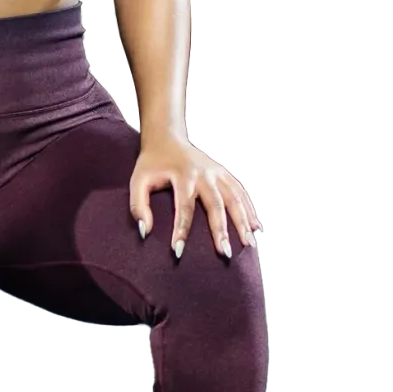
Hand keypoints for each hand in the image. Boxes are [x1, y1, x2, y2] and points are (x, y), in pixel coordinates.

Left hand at [130, 132, 260, 260]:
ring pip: (234, 199)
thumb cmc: (151, 163)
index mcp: (182, 175)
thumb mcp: (137, 181)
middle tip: (224, 253)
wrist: (166, 138)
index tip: (178, 252)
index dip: (181, 230)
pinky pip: (240, 193)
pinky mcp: (224, 174)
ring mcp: (217, 172)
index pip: (183, 207)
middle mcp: (204, 173)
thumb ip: (138, 206)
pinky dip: (249, 209)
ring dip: (243, 222)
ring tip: (248, 244)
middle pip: (216, 205)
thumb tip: (145, 231)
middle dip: (221, 231)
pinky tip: (255, 226)